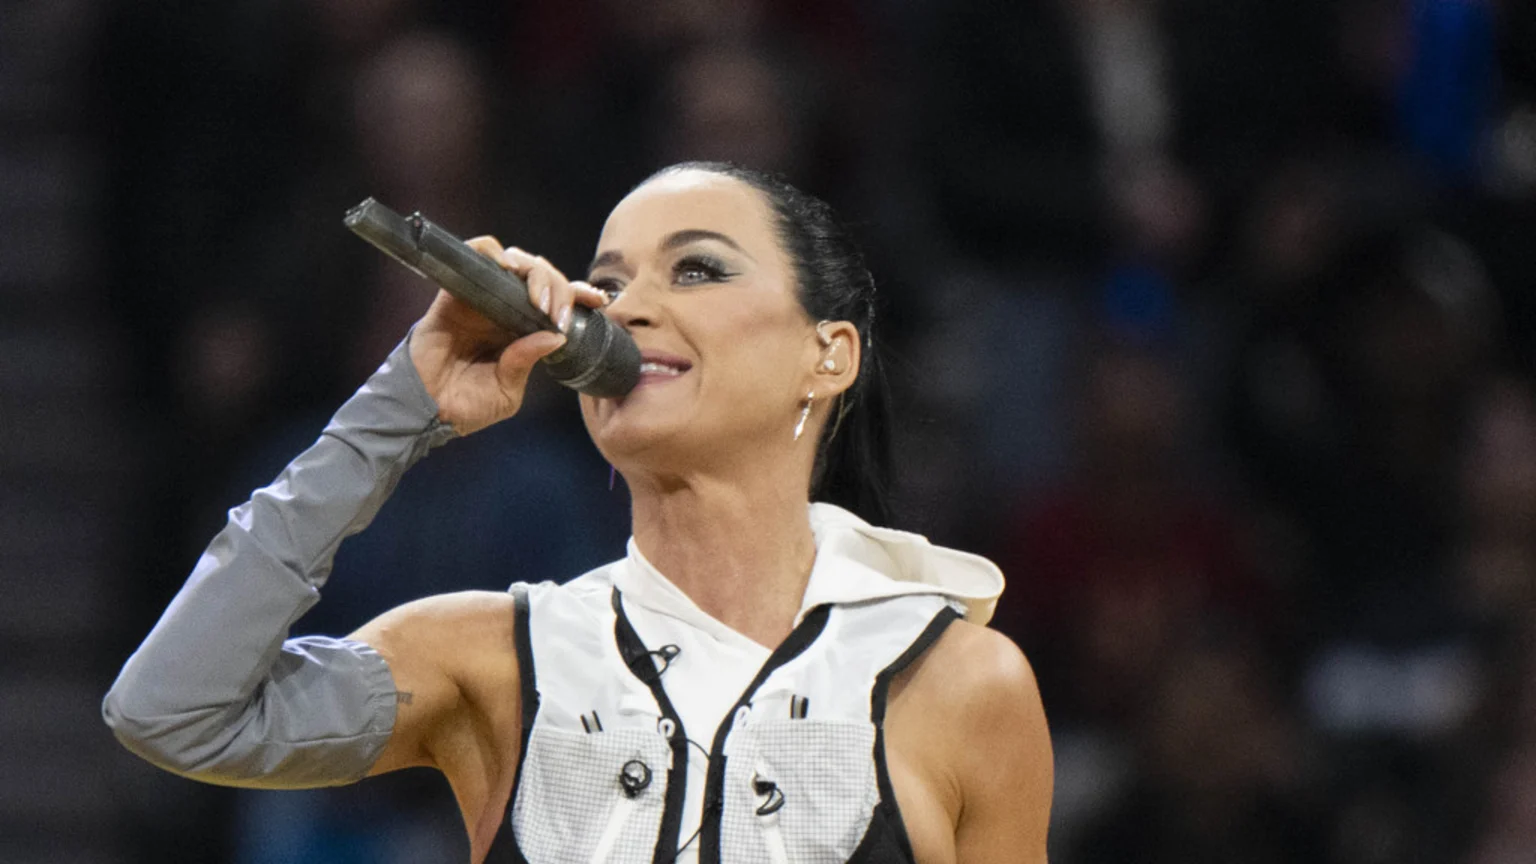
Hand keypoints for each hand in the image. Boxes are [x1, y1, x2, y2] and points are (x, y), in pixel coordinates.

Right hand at [408, 237, 607, 434]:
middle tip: (557, 312)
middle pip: (541, 277)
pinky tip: (507, 269)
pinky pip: (474, 256)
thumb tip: (556, 335)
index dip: (578, 296)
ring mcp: (481, 298)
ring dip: (533, 271)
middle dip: (559, 287)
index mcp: (523, 331)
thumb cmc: (465, 405)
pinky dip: (491, 253)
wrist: (425, 410)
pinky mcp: (454, 293)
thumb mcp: (506, 391)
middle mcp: (505, 310)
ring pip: (514, 262)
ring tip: (538, 298)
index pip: (557, 303)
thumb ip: (526, 361)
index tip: (598, 300)